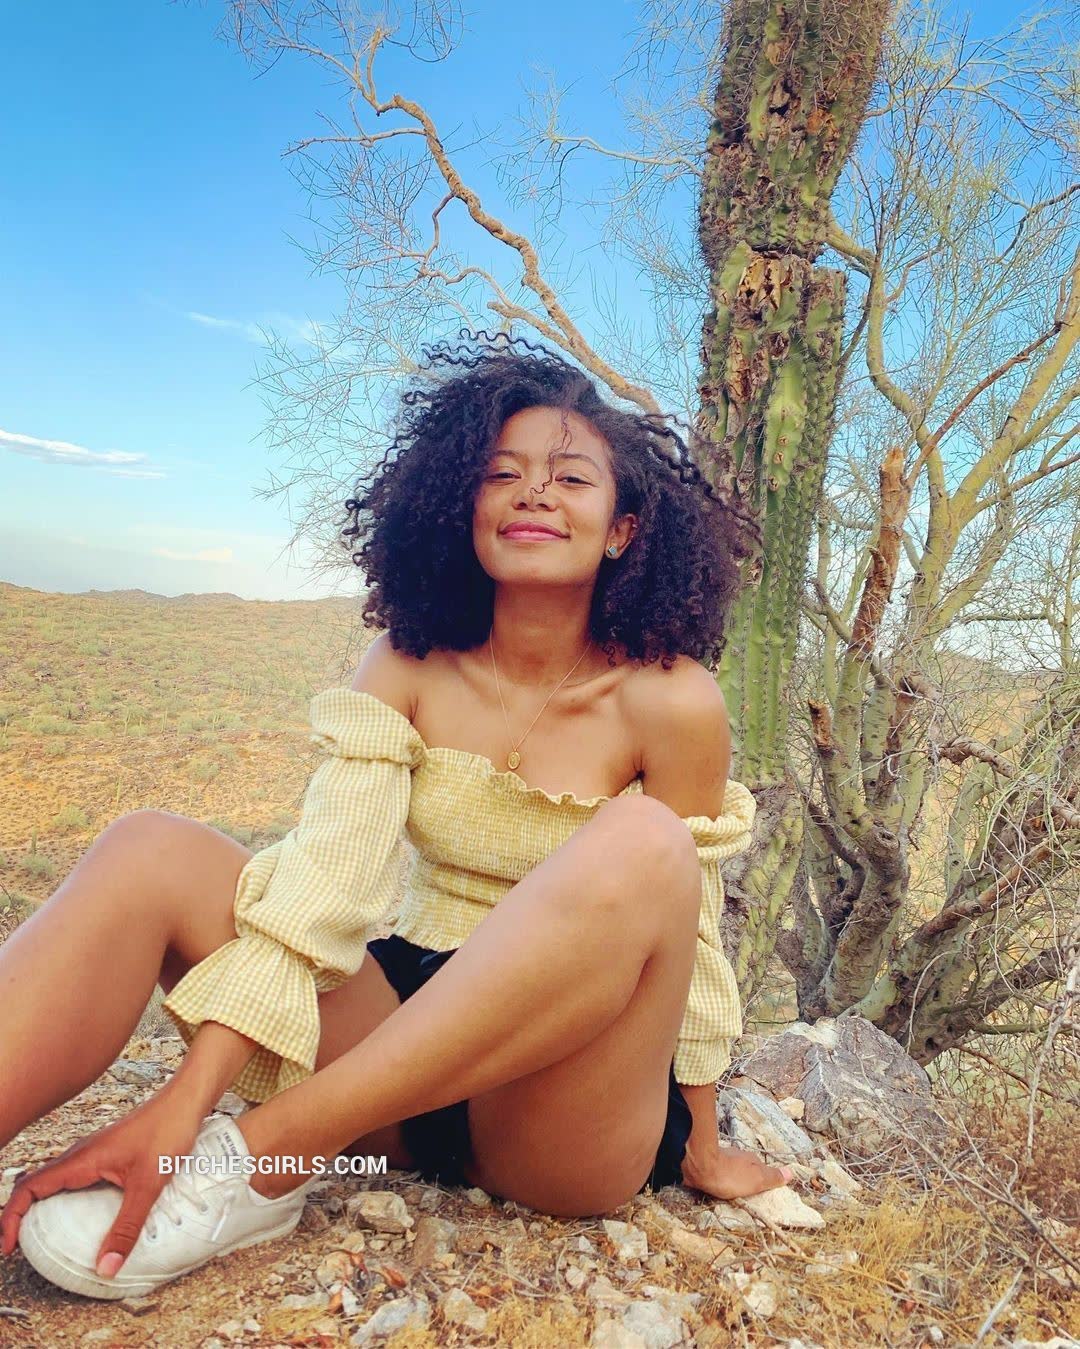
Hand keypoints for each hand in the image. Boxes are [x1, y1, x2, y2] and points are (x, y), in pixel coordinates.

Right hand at [0, 1082, 204, 1277]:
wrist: (185, 1102)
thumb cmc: (167, 1131)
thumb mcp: (147, 1185)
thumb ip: (127, 1227)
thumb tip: (106, 1267)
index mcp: (81, 1159)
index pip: (29, 1187)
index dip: (11, 1217)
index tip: (9, 1246)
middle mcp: (80, 1154)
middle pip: (34, 1185)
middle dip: (20, 1216)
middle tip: (21, 1247)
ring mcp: (92, 1152)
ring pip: (54, 1180)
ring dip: (41, 1206)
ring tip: (42, 1237)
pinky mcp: (106, 1153)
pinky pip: (73, 1177)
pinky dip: (63, 1198)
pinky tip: (80, 1216)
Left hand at [681, 1134, 791, 1200]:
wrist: (699, 1166)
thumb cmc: (730, 1175)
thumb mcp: (757, 1179)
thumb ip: (772, 1177)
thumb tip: (791, 1172)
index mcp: (751, 1160)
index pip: (762, 1170)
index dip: (763, 1180)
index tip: (762, 1192)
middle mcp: (737, 1156)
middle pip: (745, 1168)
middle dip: (745, 1178)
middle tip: (744, 1193)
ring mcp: (720, 1157)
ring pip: (730, 1169)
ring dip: (730, 1178)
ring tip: (729, 1191)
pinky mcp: (706, 1163)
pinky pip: (715, 1171)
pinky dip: (717, 1178)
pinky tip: (714, 1185)